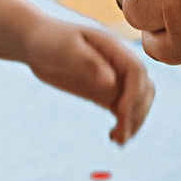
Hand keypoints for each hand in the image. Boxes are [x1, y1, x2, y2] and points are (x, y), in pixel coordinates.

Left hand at [23, 16, 153, 144]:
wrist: (37, 43)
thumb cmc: (49, 40)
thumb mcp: (64, 48)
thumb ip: (88, 63)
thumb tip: (111, 83)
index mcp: (113, 48)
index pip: (136, 72)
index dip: (134, 94)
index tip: (120, 114)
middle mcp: (119, 64)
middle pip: (144, 89)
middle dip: (136, 112)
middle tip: (119, 135)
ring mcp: (114, 79)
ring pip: (138, 102)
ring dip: (134, 122)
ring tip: (118, 141)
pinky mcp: (105, 92)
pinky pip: (124, 111)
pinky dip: (124, 125)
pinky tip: (113, 138)